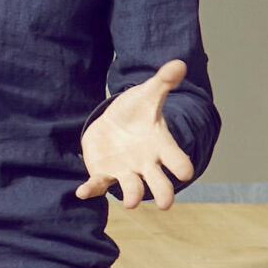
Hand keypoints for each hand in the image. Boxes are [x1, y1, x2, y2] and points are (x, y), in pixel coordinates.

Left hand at [79, 61, 194, 208]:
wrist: (114, 122)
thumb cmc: (136, 111)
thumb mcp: (148, 94)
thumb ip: (162, 82)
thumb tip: (179, 63)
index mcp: (161, 146)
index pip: (177, 159)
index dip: (182, 166)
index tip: (185, 172)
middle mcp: (146, 164)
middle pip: (159, 183)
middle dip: (163, 193)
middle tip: (166, 204)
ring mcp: (126, 171)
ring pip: (131, 188)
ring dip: (132, 195)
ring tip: (131, 203)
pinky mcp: (104, 173)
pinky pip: (99, 184)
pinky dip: (91, 189)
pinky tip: (82, 192)